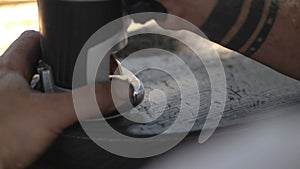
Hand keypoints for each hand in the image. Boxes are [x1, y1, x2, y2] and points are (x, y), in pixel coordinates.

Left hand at [0, 31, 119, 168]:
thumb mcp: (49, 112)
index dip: (57, 40)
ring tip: (78, 99)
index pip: (34, 40)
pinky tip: (65, 119)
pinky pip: (41, 111)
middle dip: (65, 70)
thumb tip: (118, 91)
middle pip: (42, 65)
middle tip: (84, 77)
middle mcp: (7, 85)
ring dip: (61, 94)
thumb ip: (87, 101)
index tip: (75, 46)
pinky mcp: (17, 124)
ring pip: (42, 90)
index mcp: (8, 70)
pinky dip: (55, 112)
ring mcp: (12, 105)